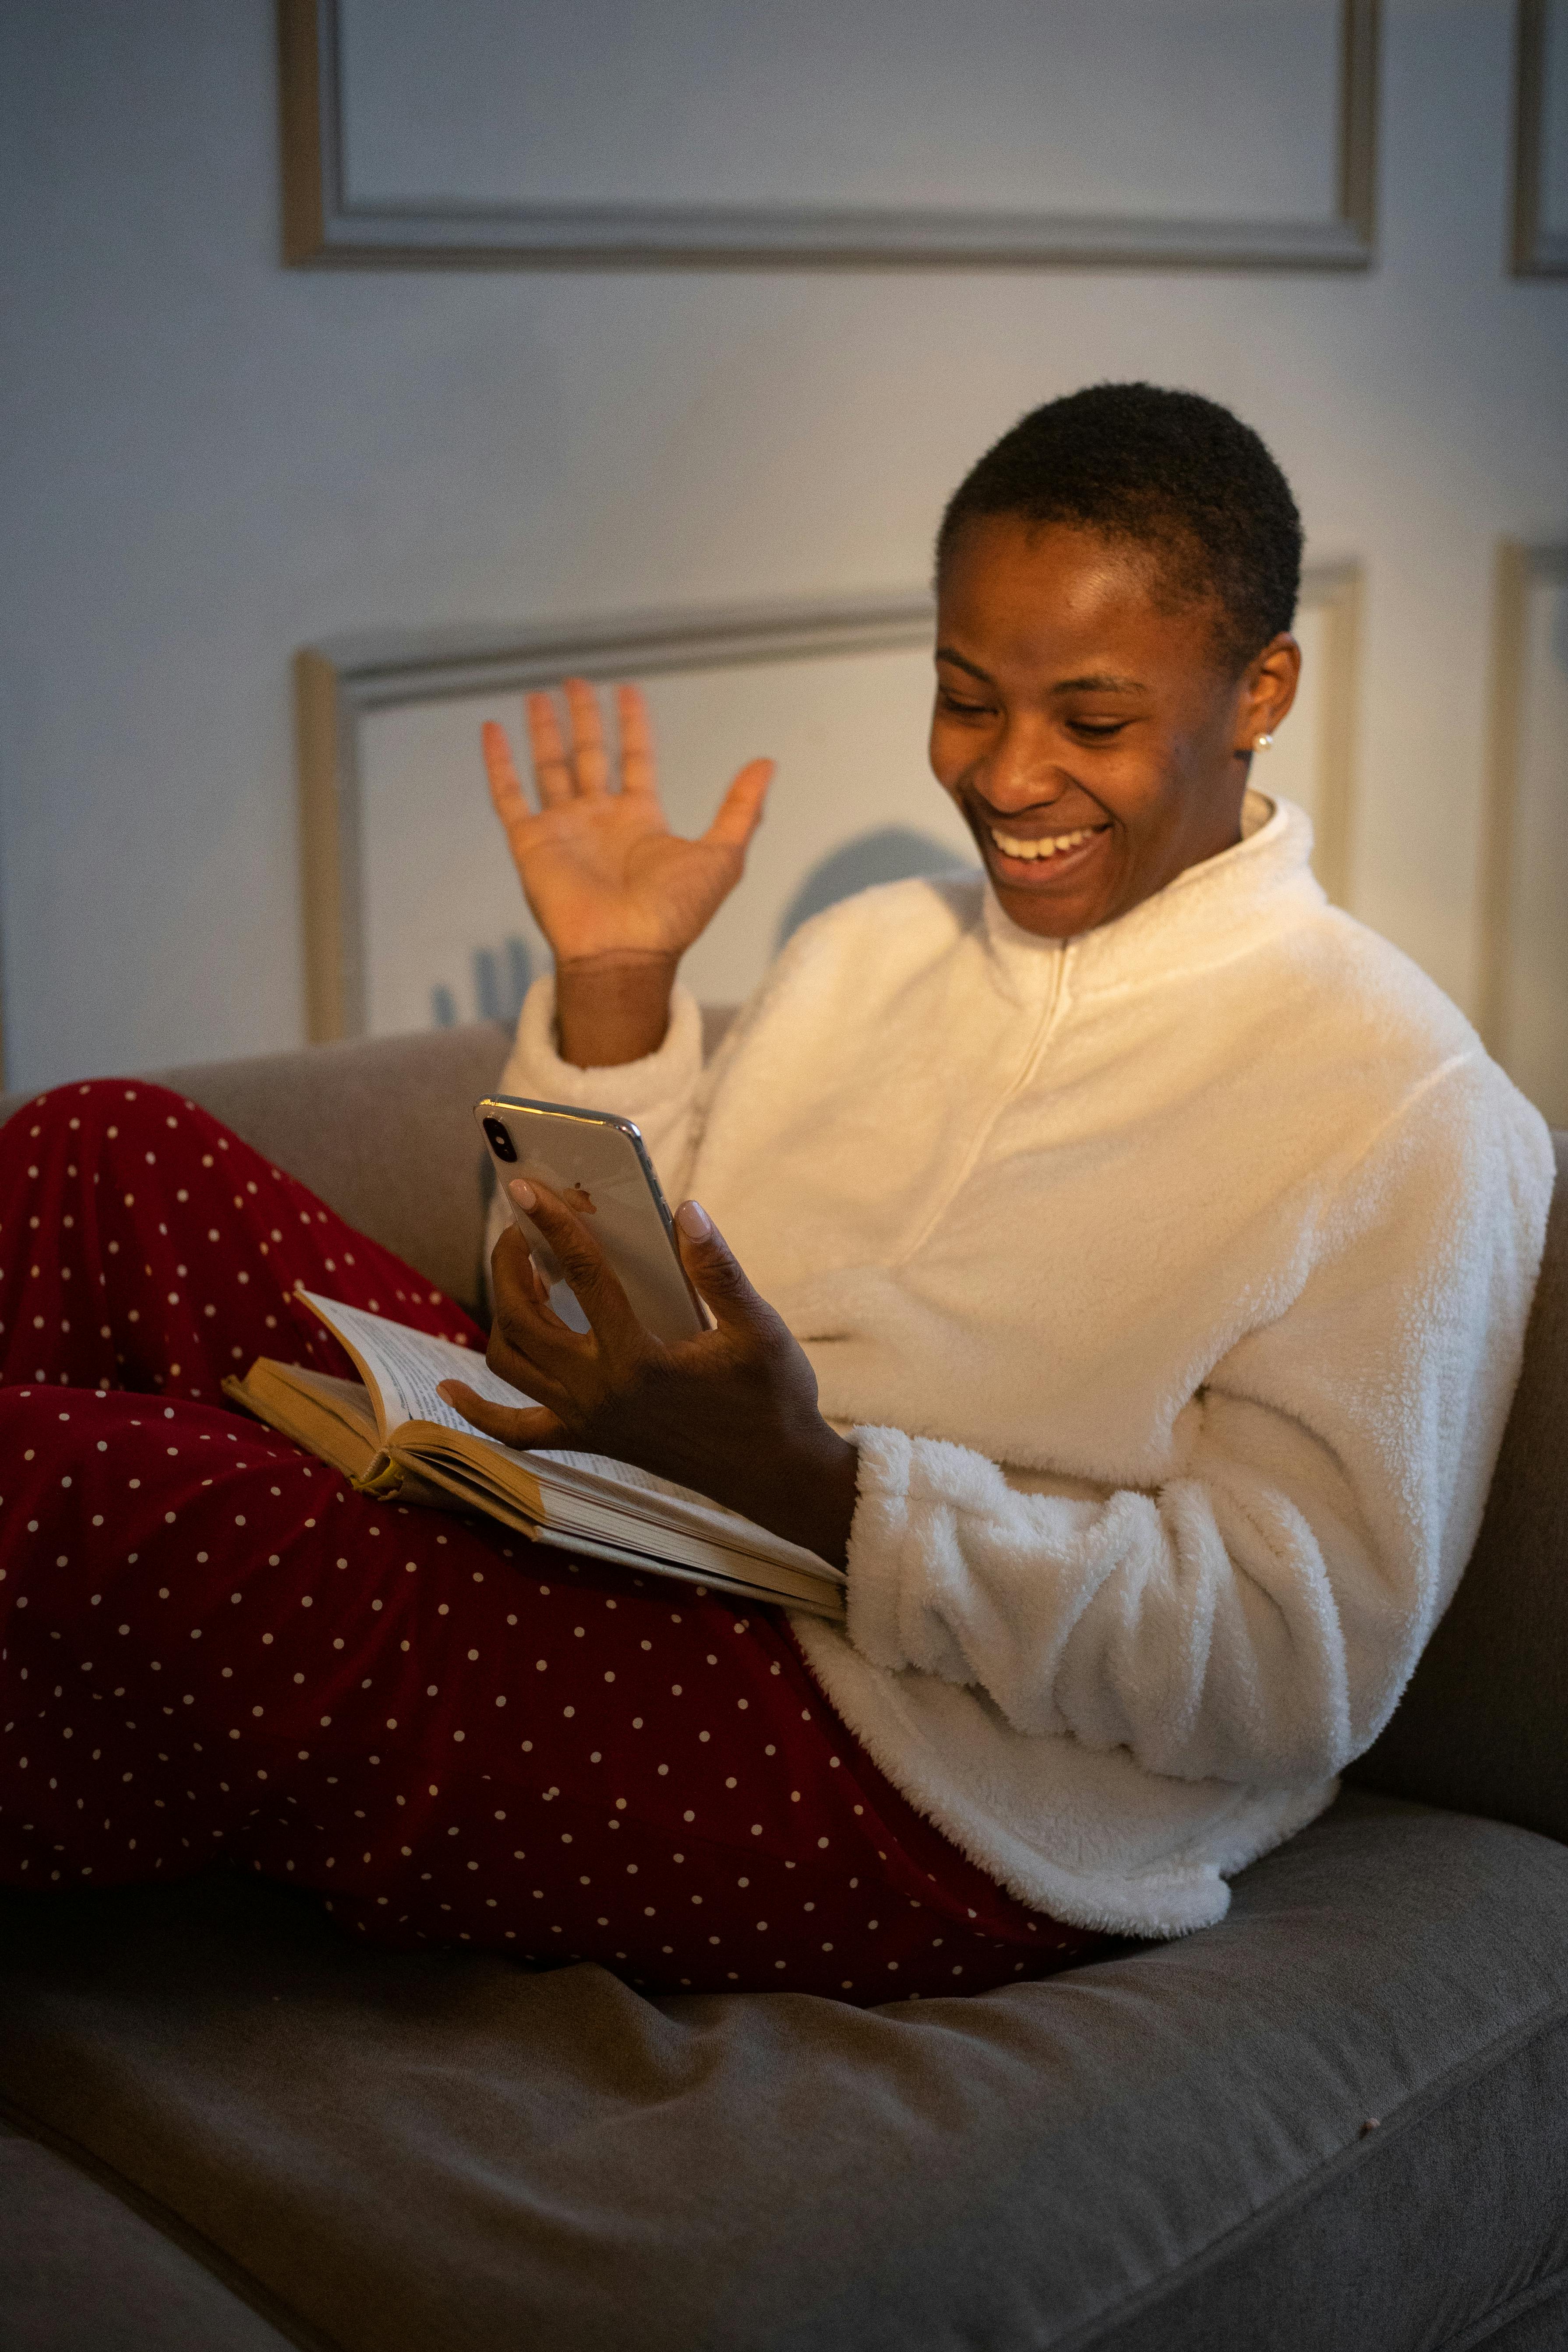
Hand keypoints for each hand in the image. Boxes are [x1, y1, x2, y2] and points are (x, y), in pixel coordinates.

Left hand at [438, 1179, 858, 1570]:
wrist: (775, 1474)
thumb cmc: (772, 1397)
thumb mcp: (759, 1328)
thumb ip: (719, 1270)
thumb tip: (686, 1210)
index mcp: (638, 1360)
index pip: (583, 1276)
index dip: (554, 1225)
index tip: (526, 1187)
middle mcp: (599, 1392)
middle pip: (524, 1318)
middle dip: (512, 1263)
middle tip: (523, 1226)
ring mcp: (587, 1420)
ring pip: (510, 1363)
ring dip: (502, 1313)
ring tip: (520, 1274)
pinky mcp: (587, 1439)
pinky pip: (515, 1430)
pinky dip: (477, 1411)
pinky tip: (449, 1387)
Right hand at [483, 680, 772, 965]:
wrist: (625, 952)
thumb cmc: (675, 915)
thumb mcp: (722, 857)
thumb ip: (741, 809)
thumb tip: (767, 763)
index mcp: (640, 820)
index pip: (635, 759)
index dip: (632, 726)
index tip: (628, 691)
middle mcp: (599, 820)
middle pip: (589, 756)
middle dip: (584, 719)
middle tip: (576, 683)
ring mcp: (563, 829)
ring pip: (549, 767)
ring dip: (544, 732)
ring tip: (539, 696)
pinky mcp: (531, 842)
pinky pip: (509, 796)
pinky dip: (498, 763)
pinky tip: (492, 730)